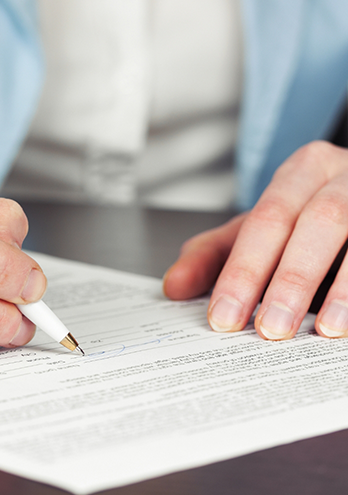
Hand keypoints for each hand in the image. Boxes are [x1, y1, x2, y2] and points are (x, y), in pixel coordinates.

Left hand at [164, 141, 347, 339]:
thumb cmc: (306, 216)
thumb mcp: (258, 228)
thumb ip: (215, 253)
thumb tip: (174, 286)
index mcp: (300, 173)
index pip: (265, 220)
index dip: (243, 270)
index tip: (224, 316)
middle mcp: (343, 177)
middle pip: (316, 223)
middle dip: (290, 280)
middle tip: (268, 329)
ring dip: (343, 290)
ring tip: (322, 331)